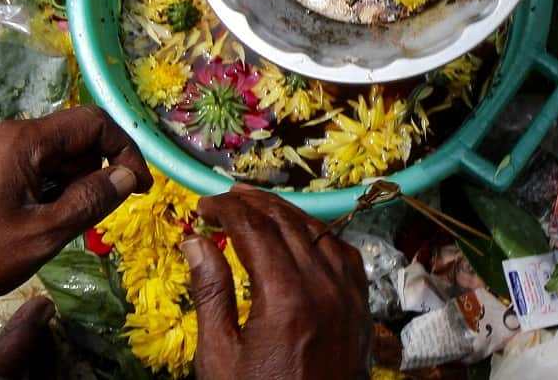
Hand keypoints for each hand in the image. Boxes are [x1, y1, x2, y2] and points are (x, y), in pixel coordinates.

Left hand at [0, 106, 151, 350]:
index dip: (124, 151)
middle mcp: (4, 134)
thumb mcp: (43, 234)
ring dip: (69, 185)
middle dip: (95, 172)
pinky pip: (26, 168)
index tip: (138, 189)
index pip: (93, 123)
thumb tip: (128, 176)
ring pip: (50, 156)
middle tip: (95, 217)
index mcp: (21, 140)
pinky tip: (34, 225)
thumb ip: (91, 200)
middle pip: (72, 138)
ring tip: (58, 228)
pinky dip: (44, 190)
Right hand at [185, 186, 370, 379]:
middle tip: (226, 200)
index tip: (204, 206)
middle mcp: (323, 288)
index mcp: (285, 297)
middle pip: (287, 222)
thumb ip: (210, 292)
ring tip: (257, 209)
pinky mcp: (361, 308)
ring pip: (318, 231)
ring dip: (286, 214)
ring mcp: (348, 296)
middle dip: (254, 204)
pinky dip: (318, 236)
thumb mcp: (220, 356)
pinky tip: (301, 237)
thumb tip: (196, 241)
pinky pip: (343, 254)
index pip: (254, 228)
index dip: (227, 209)